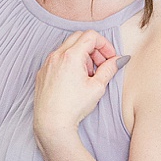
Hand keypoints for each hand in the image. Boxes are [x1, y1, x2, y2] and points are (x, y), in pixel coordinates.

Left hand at [32, 30, 122, 153]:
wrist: (51, 124)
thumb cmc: (73, 108)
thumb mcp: (97, 87)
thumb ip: (109, 69)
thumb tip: (119, 60)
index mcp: (71, 56)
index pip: (91, 36)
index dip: (104, 44)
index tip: (110, 57)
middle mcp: (56, 56)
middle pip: (79, 38)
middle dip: (93, 48)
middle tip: (100, 64)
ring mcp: (47, 64)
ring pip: (67, 48)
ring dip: (81, 56)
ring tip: (87, 75)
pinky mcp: (41, 73)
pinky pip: (57, 59)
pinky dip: (68, 63)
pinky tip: (73, 80)